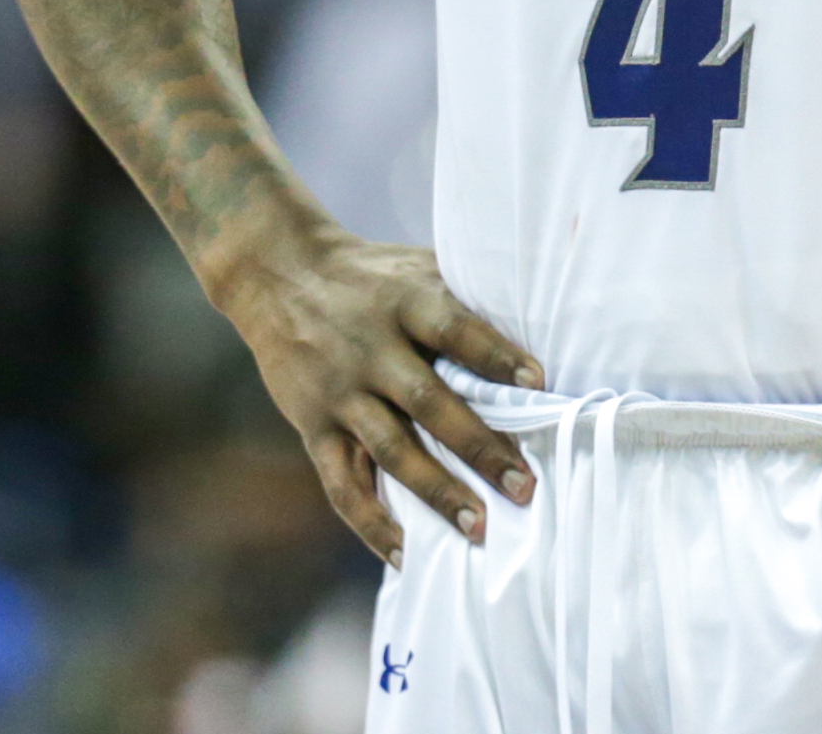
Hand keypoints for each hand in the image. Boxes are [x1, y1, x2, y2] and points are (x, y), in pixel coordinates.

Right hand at [220, 227, 545, 566]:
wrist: (279, 275)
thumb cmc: (371, 275)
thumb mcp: (416, 266)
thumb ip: (466, 294)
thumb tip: (542, 318)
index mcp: (403, 302)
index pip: (454, 329)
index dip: (495, 355)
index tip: (539, 382)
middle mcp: (370, 350)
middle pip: (428, 402)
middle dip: (479, 447)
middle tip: (525, 487)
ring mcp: (339, 392)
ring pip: (391, 450)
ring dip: (436, 493)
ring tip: (479, 529)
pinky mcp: (313, 426)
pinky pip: (342, 483)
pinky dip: (372, 523)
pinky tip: (406, 554)